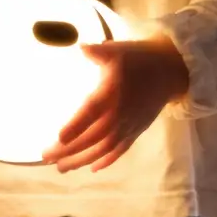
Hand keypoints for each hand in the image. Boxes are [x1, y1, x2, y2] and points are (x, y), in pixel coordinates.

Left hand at [42, 37, 188, 172]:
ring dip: (81, 160)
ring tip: (61, 167)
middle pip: (91, 137)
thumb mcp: (117, 50)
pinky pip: (120, 151)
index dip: (75, 127)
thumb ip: (97, 52)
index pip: (90, 113)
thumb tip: (80, 47)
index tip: (58, 138)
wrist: (171, 71)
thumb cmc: (139, 59)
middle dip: (68, 149)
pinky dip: (106, 160)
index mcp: (111, 95)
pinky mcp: (136, 131)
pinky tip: (93, 168)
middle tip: (46, 156)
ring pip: (102, 149)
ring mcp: (128, 126)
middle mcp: (118, 115)